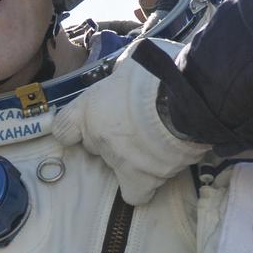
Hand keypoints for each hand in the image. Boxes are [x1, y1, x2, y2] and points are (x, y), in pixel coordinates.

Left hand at [52, 47, 208, 204]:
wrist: (189, 99)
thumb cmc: (160, 72)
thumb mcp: (133, 60)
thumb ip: (122, 74)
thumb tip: (125, 74)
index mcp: (88, 109)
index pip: (64, 129)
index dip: (75, 127)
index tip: (90, 122)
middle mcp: (98, 140)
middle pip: (95, 146)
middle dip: (110, 137)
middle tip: (134, 124)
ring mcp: (119, 162)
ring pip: (118, 165)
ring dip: (133, 155)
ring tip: (158, 140)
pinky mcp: (143, 179)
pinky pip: (136, 192)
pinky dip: (144, 184)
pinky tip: (158, 169)